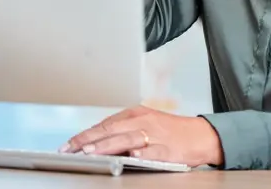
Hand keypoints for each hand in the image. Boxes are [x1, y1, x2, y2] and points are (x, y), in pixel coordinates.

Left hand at [60, 105, 222, 167]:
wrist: (201, 135)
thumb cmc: (171, 131)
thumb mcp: (145, 123)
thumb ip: (123, 130)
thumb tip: (95, 140)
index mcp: (137, 114)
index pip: (105, 124)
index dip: (85, 135)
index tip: (68, 145)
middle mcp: (144, 122)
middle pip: (112, 130)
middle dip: (90, 140)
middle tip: (73, 149)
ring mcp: (157, 136)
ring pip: (128, 140)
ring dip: (109, 146)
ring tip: (92, 152)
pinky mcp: (169, 149)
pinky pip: (155, 152)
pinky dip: (144, 153)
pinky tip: (134, 156)